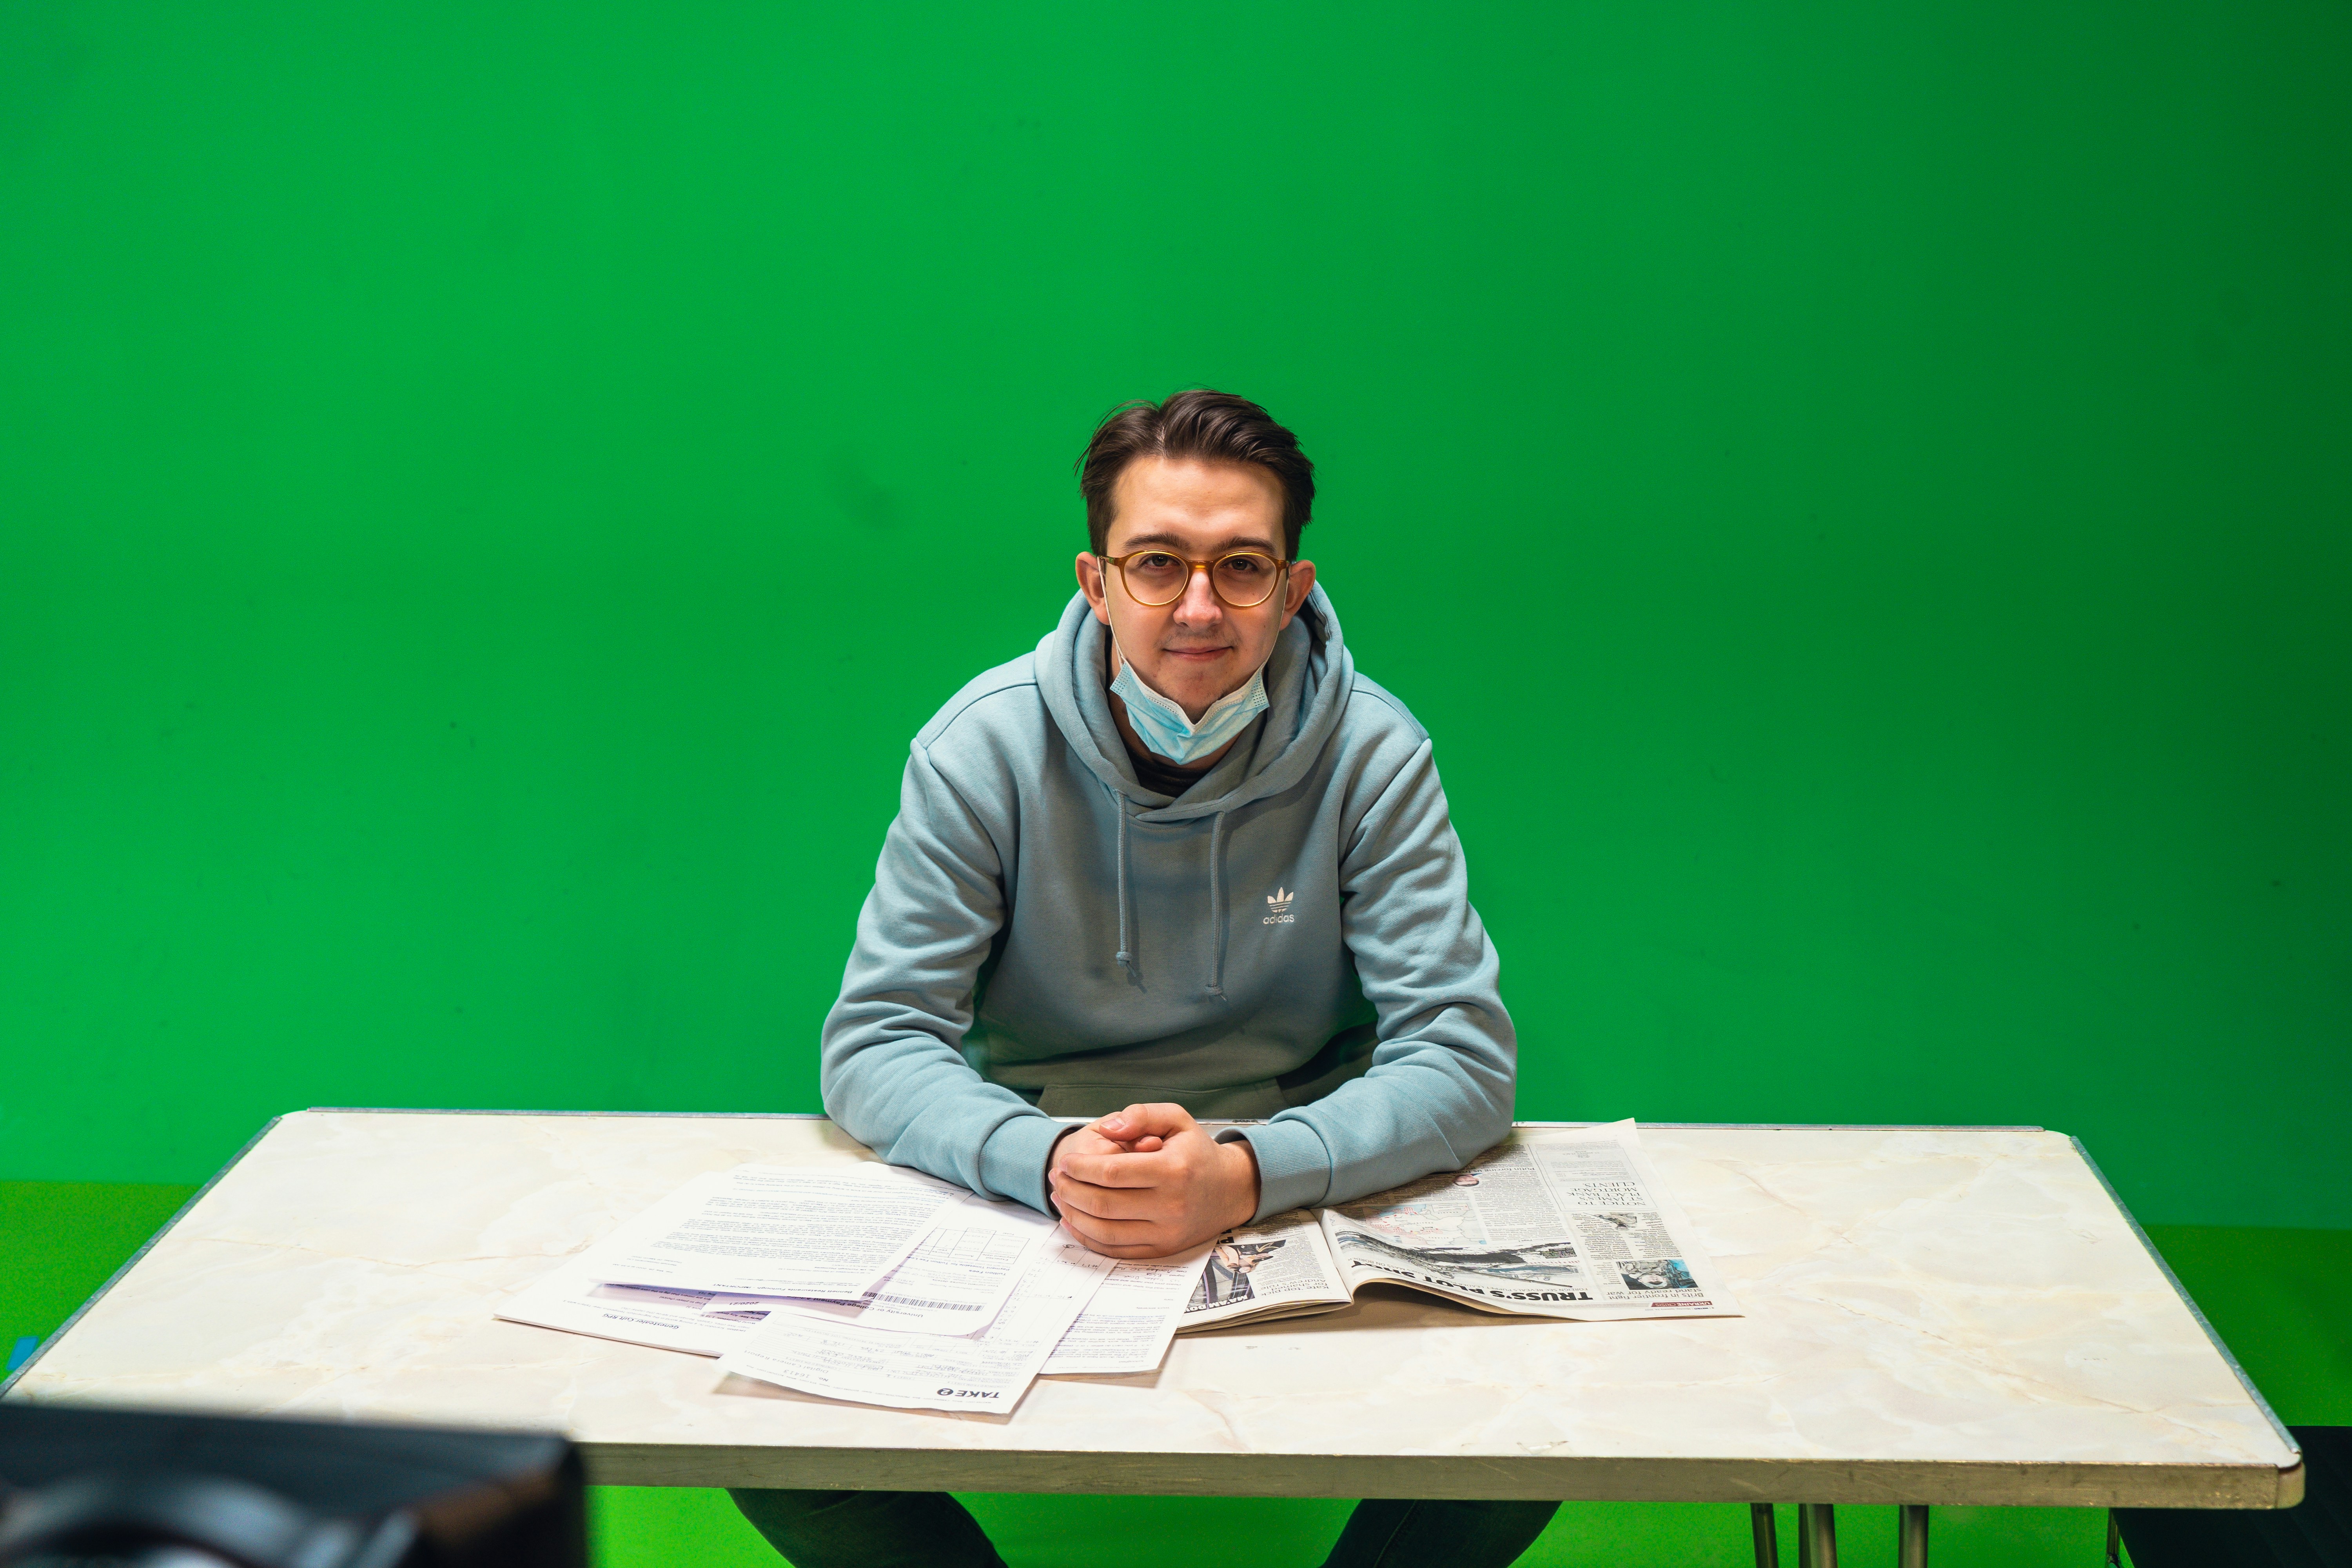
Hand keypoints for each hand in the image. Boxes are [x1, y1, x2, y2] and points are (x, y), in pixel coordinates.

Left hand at [1049, 1103, 1261, 1258]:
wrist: (1231, 1190)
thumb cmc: (1198, 1153)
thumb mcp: (1177, 1119)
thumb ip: (1142, 1115)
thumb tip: (1108, 1127)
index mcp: (1173, 1170)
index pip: (1112, 1173)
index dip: (1081, 1168)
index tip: (1066, 1161)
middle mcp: (1170, 1205)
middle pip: (1103, 1204)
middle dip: (1071, 1190)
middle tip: (1057, 1177)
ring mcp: (1166, 1232)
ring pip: (1105, 1231)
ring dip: (1074, 1214)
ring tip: (1061, 1197)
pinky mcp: (1162, 1249)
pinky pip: (1116, 1250)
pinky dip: (1089, 1238)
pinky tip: (1074, 1221)